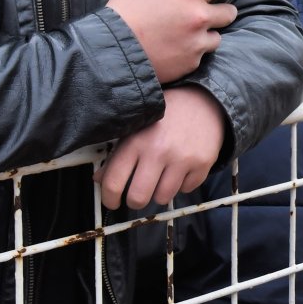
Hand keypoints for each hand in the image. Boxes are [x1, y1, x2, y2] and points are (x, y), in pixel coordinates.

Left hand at [99, 88, 228, 210]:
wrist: (202, 101)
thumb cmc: (163, 116)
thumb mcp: (135, 130)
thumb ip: (116, 156)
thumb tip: (99, 180)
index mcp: (135, 141)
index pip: (113, 182)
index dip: (109, 199)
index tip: (112, 201)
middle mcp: (158, 151)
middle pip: (138, 198)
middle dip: (135, 202)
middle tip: (137, 196)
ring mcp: (182, 158)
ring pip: (163, 198)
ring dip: (159, 193)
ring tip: (161, 178)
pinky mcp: (202, 164)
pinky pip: (186, 190)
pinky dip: (181, 184)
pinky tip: (180, 169)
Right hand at [105, 0, 253, 83]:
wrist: (113, 51)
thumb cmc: (125, 12)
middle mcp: (199, 17)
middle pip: (230, 13)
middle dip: (220, 11)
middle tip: (202, 12)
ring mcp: (198, 42)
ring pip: (217, 36)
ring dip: (207, 33)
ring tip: (182, 34)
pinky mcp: (193, 62)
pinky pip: (202, 54)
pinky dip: (193, 51)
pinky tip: (173, 48)